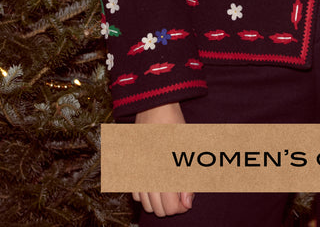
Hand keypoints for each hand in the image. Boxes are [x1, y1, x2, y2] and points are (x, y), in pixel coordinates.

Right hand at [133, 102, 193, 217]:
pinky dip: (146, 195)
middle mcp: (148, 177)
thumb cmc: (175, 127)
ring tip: (169, 190)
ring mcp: (137, 174)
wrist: (155, 108)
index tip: (188, 199)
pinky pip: (136, 195)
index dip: (182, 207)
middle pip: (159, 211)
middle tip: (181, 194)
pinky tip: (155, 183)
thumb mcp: (188, 149)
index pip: (171, 208)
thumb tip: (187, 203)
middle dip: (172, 206)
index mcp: (164, 173)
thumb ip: (189, 179)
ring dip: (158, 202)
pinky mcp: (131, 169)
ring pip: (146, 206)